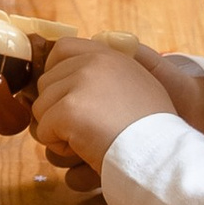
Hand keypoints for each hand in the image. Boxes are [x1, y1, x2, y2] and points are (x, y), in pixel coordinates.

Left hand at [30, 36, 180, 186]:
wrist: (162, 156)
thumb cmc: (152, 131)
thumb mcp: (140, 88)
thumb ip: (106, 76)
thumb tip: (68, 76)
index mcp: (110, 56)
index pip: (63, 48)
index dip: (55, 71)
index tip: (64, 94)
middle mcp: (93, 63)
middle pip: (46, 82)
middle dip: (57, 109)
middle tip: (87, 128)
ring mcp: (79, 85)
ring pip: (41, 107)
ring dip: (58, 130)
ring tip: (91, 139)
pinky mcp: (69, 110)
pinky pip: (43, 130)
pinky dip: (59, 146)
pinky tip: (86, 150)